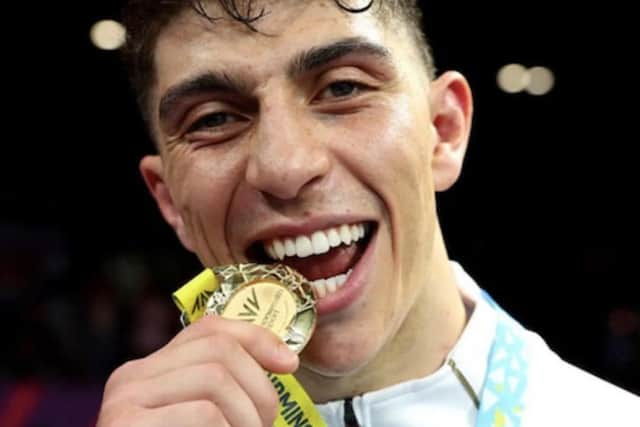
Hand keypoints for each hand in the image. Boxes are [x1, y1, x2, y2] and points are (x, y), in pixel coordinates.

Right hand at [97, 315, 297, 426]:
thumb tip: (285, 359)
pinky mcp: (126, 425)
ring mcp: (124, 402)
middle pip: (219, 351)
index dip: (256, 338)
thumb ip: (222, 392)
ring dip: (248, 418)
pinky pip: (205, 414)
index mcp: (149, 371)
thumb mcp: (203, 420)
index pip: (208, 329)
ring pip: (215, 380)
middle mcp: (131, 378)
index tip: (289, 364)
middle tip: (265, 426)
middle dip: (259, 388)